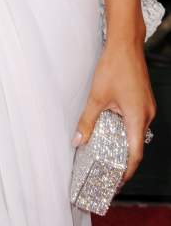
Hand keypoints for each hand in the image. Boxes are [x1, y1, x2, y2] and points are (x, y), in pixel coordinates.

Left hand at [74, 43, 154, 182]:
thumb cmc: (115, 66)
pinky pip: (135, 120)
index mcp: (137, 117)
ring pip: (135, 131)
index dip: (126, 171)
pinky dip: (124, 127)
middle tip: (107, 167)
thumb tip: (78, 140)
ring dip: (122, 140)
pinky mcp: (143, 99)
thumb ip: (87, 120)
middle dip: (122, 157)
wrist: (125, 44)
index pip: (135, 154)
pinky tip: (109, 126)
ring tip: (105, 148)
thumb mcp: (97, 96)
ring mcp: (146, 106)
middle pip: (136, 144)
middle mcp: (146, 114)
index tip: (116, 181)